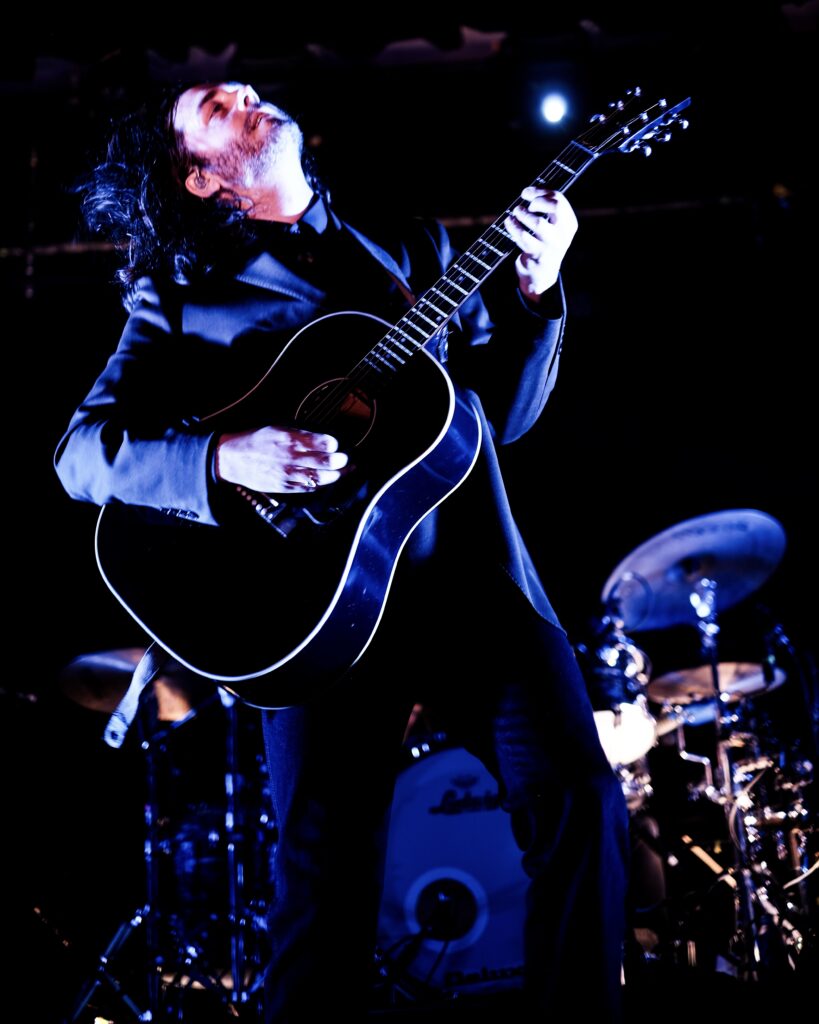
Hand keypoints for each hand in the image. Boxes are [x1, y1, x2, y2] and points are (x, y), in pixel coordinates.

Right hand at [214, 426, 349, 492]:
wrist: (232, 459)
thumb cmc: (255, 441)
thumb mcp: (277, 428)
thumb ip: (300, 434)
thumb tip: (321, 439)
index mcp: (291, 440)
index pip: (325, 443)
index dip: (334, 445)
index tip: (336, 444)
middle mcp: (293, 458)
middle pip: (328, 463)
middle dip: (342, 461)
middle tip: (346, 459)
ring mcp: (290, 474)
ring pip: (322, 478)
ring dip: (337, 475)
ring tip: (344, 471)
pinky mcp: (286, 487)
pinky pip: (310, 488)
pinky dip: (321, 484)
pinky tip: (326, 480)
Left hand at [504, 187, 577, 300]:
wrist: (542, 272)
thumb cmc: (544, 243)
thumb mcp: (553, 226)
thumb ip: (545, 208)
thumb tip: (527, 192)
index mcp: (569, 223)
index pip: (559, 199)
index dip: (540, 192)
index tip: (526, 193)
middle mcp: (564, 233)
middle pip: (555, 206)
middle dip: (538, 201)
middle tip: (527, 206)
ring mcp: (552, 245)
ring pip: (538, 222)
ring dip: (523, 214)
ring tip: (516, 212)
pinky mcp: (538, 254)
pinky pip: (523, 237)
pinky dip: (513, 226)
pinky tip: (509, 222)